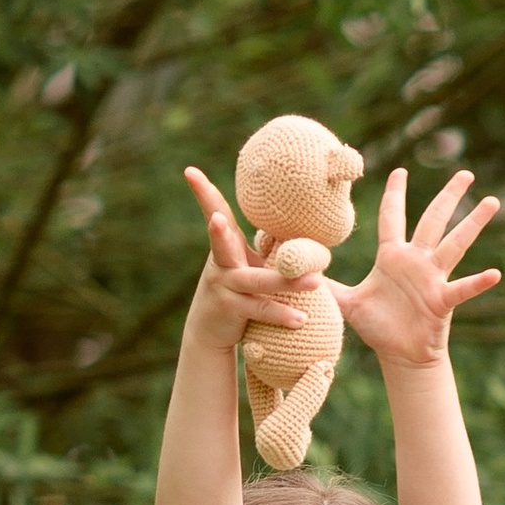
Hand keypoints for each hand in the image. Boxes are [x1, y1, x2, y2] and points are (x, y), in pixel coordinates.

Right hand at [181, 167, 323, 352]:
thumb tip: (301, 226)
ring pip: (257, 282)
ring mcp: (225, 287)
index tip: (189, 171)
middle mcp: (221, 264)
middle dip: (218, 231)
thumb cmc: (236, 292)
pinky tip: (301, 319)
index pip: (215, 212)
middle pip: (223, 244)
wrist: (209, 333)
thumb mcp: (246, 266)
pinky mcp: (231, 310)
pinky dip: (282, 314)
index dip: (203, 192)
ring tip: (316, 281)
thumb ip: (267, 247)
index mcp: (227, 247)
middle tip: (216, 220)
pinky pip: (261, 309)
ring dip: (286, 282)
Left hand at [334, 166, 499, 366]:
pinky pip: (462, 288)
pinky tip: (495, 273)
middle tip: (466, 172)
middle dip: (448, 196)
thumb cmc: (378, 326)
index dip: (395, 194)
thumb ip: (326, 285)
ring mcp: (433, 278)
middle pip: (433, 220)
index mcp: (393, 257)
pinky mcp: (442, 300)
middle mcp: (416, 261)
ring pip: (454, 244)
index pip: (393, 218)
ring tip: (492, 201)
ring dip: (472, 224)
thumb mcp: (347, 303)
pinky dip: (478, 282)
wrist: (399, 354)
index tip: (400, 170)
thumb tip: (296, 272)